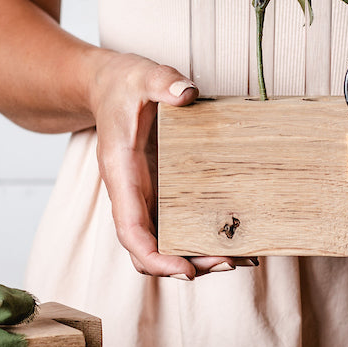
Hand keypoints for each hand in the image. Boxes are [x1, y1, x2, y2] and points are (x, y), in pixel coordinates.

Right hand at [89, 52, 253, 278]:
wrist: (107, 85)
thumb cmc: (122, 83)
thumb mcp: (141, 75)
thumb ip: (162, 82)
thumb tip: (186, 93)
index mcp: (122, 175)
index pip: (130, 231)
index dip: (155, 257)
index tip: (185, 271)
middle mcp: (132, 195)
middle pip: (151, 248)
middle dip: (186, 264)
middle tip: (229, 263)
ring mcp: (146, 198)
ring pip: (164, 243)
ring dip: (198, 257)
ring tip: (240, 258)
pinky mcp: (160, 194)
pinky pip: (176, 227)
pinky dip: (200, 239)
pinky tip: (234, 240)